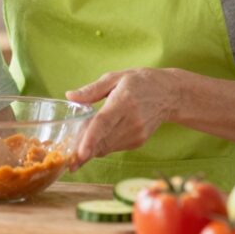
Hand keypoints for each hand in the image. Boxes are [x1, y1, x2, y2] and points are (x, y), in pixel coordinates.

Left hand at [65, 68, 180, 168]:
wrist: (169, 94)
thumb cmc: (139, 82)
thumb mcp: (115, 77)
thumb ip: (91, 90)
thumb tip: (70, 96)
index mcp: (123, 101)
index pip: (104, 123)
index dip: (91, 139)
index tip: (80, 153)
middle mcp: (131, 121)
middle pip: (102, 141)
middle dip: (82, 150)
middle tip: (65, 156)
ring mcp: (136, 134)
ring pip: (106, 148)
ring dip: (91, 148)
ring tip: (80, 140)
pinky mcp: (138, 142)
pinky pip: (113, 148)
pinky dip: (102, 145)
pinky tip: (99, 135)